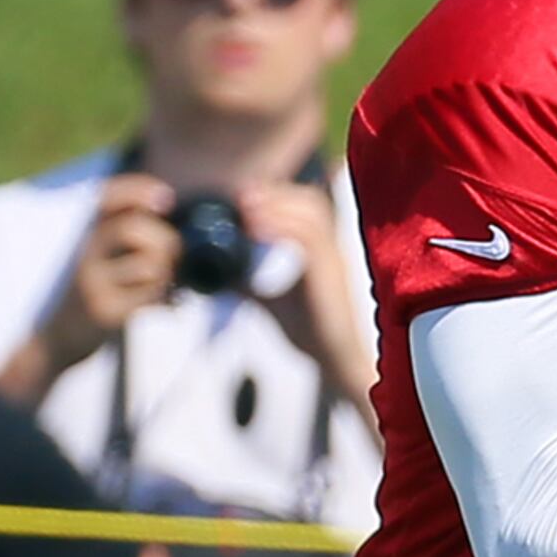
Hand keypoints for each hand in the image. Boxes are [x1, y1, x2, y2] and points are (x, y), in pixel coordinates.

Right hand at [26, 174, 180, 382]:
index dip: (137, 189)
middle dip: (166, 242)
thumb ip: (126, 238)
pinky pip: (150, 297)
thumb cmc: (90, 296)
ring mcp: (94, 285)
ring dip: (168, 275)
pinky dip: (165, 299)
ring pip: (149, 265)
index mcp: (86, 236)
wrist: (56, 341)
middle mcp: (85, 255)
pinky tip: (164, 304)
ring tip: (166, 286)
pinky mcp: (106, 313)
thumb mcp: (98, 260)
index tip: (167, 198)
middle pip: (133, 229)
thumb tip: (171, 218)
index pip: (106, 198)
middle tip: (174, 259)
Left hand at [241, 177, 371, 395]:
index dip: (277, 196)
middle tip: (241, 197)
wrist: (337, 362)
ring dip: (276, 205)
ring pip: (310, 213)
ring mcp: (334, 258)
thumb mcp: (272, 303)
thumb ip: (250, 287)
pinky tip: (255, 230)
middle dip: (275, 194)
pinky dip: (281, 228)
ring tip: (245, 208)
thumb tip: (220, 278)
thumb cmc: (312, 334)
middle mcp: (332, 249)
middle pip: (310, 201)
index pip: (305, 207)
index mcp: (321, 251)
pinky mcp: (331, 272)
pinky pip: (308, 237)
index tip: (244, 198)